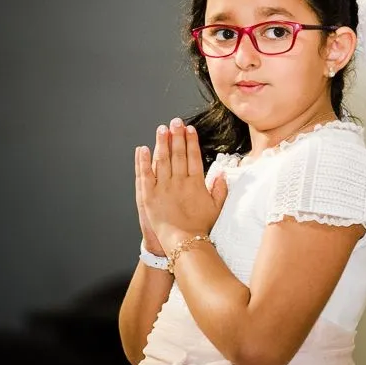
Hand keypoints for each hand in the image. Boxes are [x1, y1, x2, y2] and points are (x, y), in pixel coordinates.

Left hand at [139, 118, 228, 252]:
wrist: (183, 243)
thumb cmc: (200, 227)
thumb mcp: (216, 208)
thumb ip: (220, 190)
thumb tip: (223, 174)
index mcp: (195, 183)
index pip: (193, 156)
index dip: (191, 141)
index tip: (190, 129)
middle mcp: (179, 182)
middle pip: (178, 154)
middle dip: (176, 136)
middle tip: (175, 122)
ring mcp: (163, 188)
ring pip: (162, 160)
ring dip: (161, 143)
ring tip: (161, 129)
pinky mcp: (149, 196)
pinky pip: (145, 175)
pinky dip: (143, 161)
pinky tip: (142, 149)